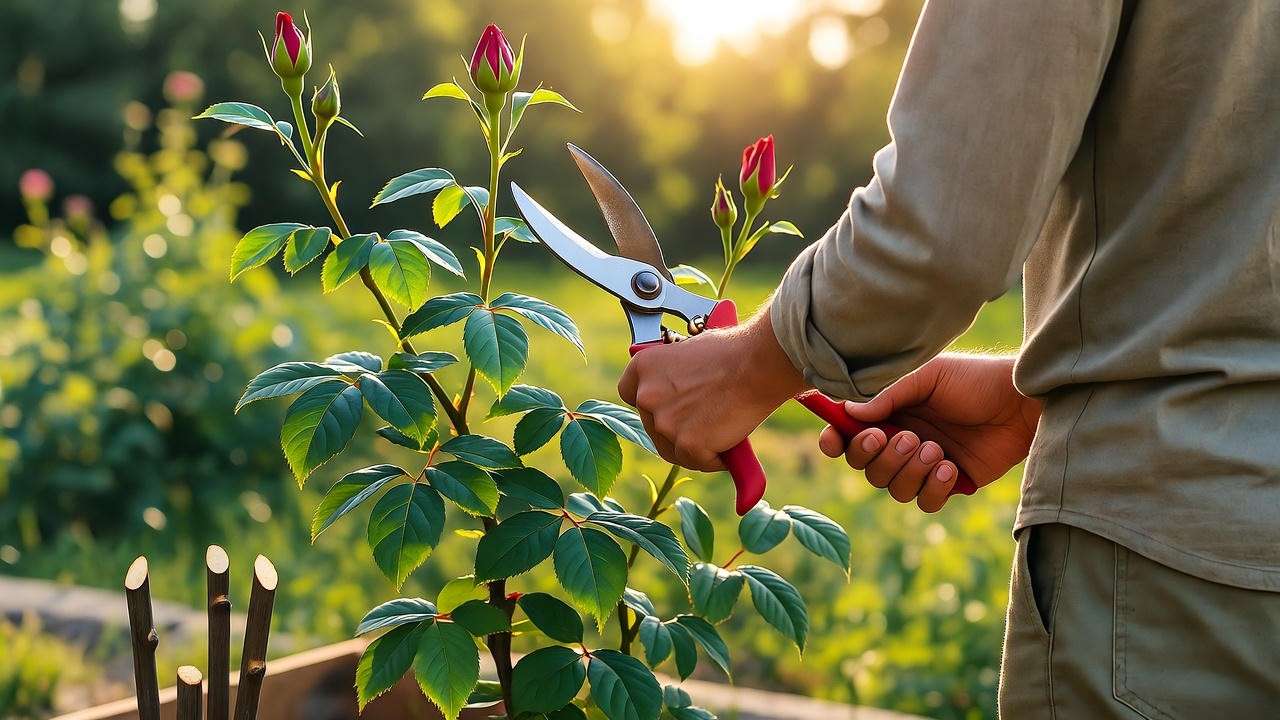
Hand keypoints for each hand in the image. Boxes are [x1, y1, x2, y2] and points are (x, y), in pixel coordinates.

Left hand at [618, 310, 807, 470]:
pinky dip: (715, 458)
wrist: (757, 364)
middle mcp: (646, 396)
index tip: (667, 407)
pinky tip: (731, 441)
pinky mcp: (687, 444)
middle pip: (652, 427)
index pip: (629, 394)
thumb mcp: (689, 352)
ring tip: (722, 432)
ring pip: (673, 450)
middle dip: (675, 429)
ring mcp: (665, 422)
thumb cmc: (732, 352)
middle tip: (705, 422)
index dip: (650, 403)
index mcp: (643, 367)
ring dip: (694, 447)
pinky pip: (698, 460)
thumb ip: (673, 374)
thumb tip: (678, 389)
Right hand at [818, 354, 1039, 511]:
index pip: (848, 434)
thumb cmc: (974, 380)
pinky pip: (925, 501)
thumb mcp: (928, 376)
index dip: (835, 442)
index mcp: (889, 412)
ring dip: (908, 472)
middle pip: (866, 468)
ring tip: (936, 450)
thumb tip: (849, 412)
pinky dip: (932, 488)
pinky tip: (950, 467)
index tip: (834, 442)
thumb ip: (888, 394)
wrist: (1022, 402)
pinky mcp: (950, 483)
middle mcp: (901, 440)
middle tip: (907, 438)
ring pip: (892, 488)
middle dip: (879, 458)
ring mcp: (924, 464)